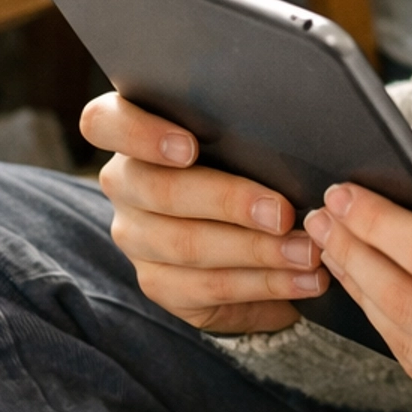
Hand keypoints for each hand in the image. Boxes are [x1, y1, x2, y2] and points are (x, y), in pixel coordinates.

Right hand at [81, 91, 328, 333]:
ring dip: (256, 251)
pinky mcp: (158, 282)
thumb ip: (247, 130)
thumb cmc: (248, 159)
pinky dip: (263, 284)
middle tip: (283, 213)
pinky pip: (207, 287)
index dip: (140, 134)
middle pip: (160, 192)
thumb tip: (299, 129)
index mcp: (132, 131)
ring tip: (307, 252)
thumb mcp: (243, 137)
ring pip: (186, 245)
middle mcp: (125, 183)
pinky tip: (302, 280)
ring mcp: (135, 236)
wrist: (248, 228)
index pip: (104, 123)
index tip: (189, 148)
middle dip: (229, 203)